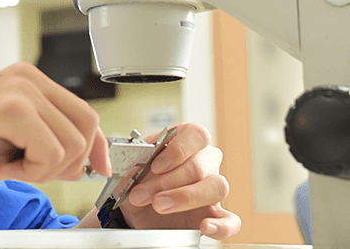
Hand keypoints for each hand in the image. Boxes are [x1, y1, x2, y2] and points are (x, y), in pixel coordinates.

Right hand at [0, 62, 111, 197]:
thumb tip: (91, 159)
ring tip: (9, 163)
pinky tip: (2, 164)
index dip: (95, 145)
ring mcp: (18, 89)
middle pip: (85, 126)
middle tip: (32, 169)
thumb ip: (53, 142)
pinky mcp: (9, 109)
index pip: (84, 111)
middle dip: (68, 161)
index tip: (97, 167)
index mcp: (28, 79)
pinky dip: (32, 171)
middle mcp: (25, 77)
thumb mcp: (18, 142)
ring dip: (44, 168)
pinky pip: (50, 152)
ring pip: (70, 143)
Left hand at [115, 123, 240, 239]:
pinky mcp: (216, 215)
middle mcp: (205, 162)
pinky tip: (205, 227)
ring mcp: (212, 189)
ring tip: (159, 205)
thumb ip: (132, 163)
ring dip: (186, 197)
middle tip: (143, 194)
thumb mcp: (129, 170)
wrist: (136, 211)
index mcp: (185, 142)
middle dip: (168, 181)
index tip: (156, 166)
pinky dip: (221, 225)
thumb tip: (132, 163)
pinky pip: (232, 220)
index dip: (178, 149)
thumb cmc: (137, 182)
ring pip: (217, 187)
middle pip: (200, 165)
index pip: (195, 135)